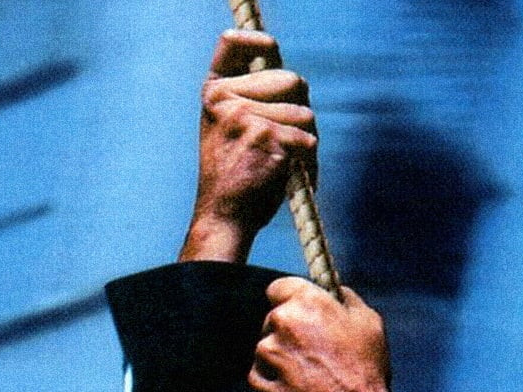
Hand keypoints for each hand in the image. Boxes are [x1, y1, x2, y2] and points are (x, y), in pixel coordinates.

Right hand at [178, 30, 317, 263]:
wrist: (222, 218)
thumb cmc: (232, 177)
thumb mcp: (229, 130)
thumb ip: (252, 100)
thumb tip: (294, 81)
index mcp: (213, 94)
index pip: (232, 45)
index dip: (256, 41)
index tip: (270, 47)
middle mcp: (225, 100)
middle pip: (291, 80)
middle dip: (300, 110)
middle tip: (286, 142)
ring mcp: (245, 116)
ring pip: (305, 113)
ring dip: (306, 142)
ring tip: (286, 165)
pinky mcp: (267, 136)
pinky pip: (308, 140)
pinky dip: (308, 163)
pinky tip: (290, 177)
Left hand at [251, 277, 402, 391]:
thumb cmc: (364, 370)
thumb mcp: (368, 322)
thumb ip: (344, 298)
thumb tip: (333, 291)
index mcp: (305, 302)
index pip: (279, 288)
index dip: (290, 299)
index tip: (300, 312)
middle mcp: (279, 324)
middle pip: (273, 320)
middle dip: (288, 332)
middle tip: (313, 351)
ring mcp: (265, 355)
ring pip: (266, 349)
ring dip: (281, 358)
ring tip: (310, 377)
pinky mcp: (258, 384)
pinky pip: (261, 377)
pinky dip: (275, 383)